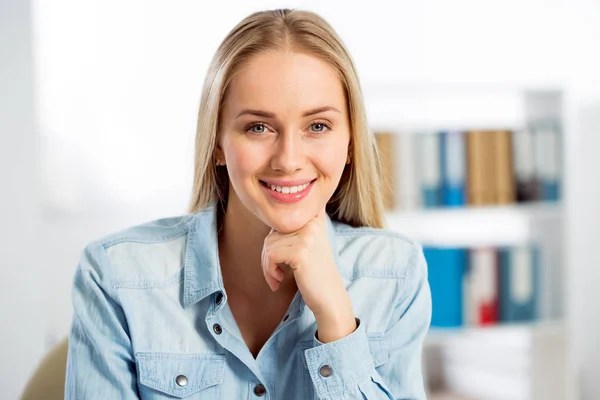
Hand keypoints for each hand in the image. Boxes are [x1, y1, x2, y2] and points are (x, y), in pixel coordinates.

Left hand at [261, 209, 356, 341]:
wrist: (330, 298)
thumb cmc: (315, 274)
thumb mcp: (311, 244)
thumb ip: (297, 228)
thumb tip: (269, 214)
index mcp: (314, 219)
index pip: (282, 218)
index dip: (274, 236)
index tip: (279, 257)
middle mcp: (312, 224)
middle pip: (272, 232)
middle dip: (267, 254)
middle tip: (274, 272)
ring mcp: (307, 237)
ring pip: (269, 244)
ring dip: (267, 265)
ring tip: (277, 277)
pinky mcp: (299, 252)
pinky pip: (271, 255)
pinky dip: (269, 271)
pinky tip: (279, 280)